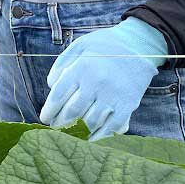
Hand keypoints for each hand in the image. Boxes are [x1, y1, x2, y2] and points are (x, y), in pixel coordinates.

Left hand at [40, 17, 166, 139]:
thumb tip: (51, 85)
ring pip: (90, 121)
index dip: (50, 109)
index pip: (60, 94)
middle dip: (60, 122)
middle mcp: (96, 83)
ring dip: (77, 131)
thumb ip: (62, 63)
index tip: (44, 117)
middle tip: (54, 127)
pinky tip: (90, 138)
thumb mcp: (80, 45)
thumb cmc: (105, 45)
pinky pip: (111, 126)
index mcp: (82, 67)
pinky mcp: (128, 105)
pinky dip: (99, 136)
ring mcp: (113, 95)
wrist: (139, 45)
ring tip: (69, 134)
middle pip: (72, 111)